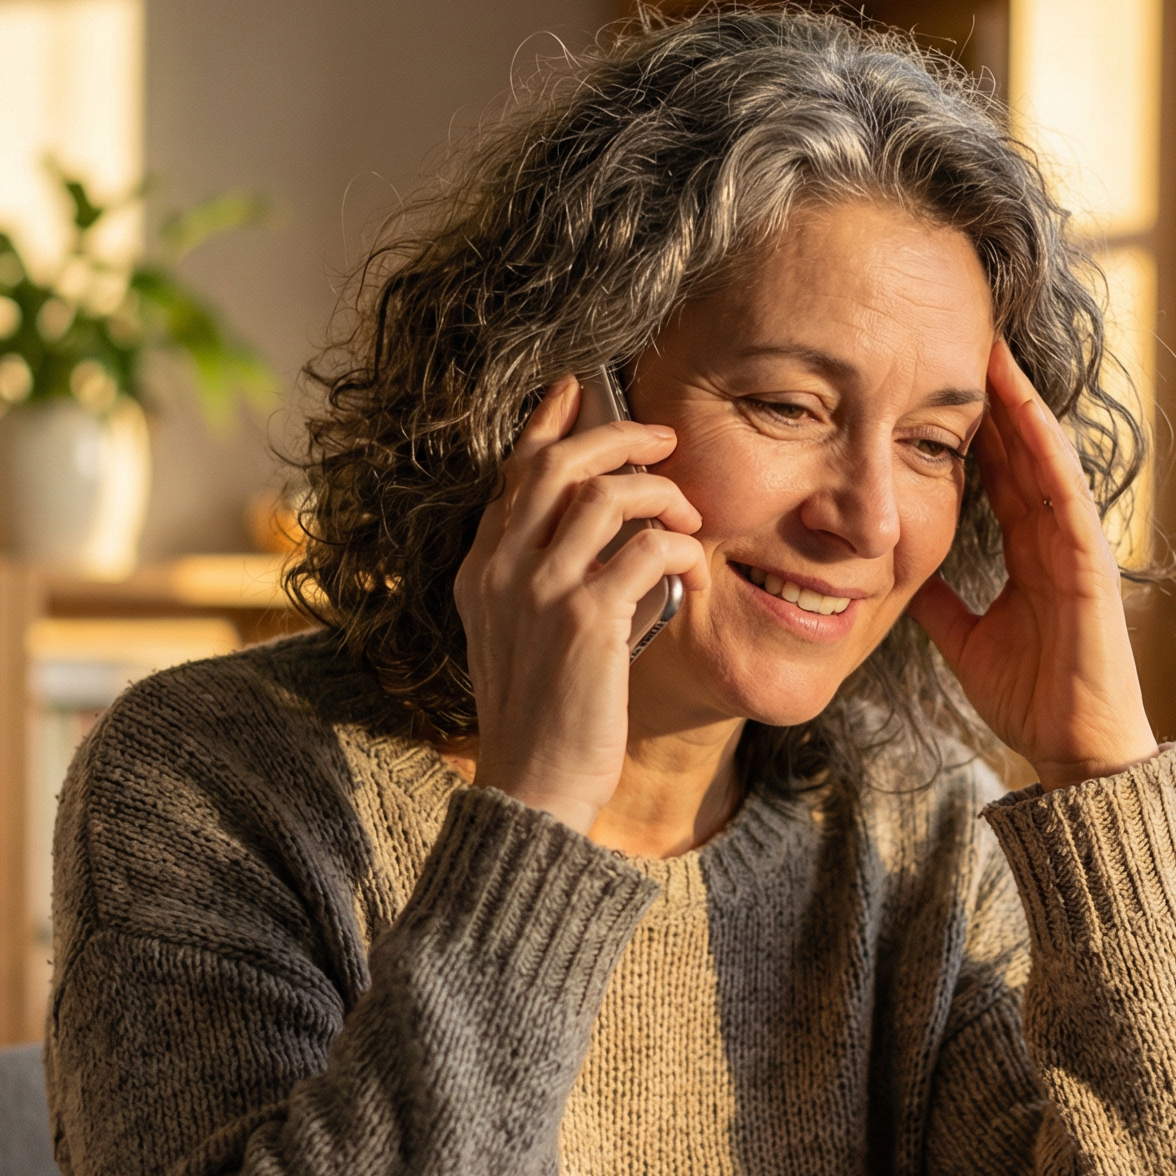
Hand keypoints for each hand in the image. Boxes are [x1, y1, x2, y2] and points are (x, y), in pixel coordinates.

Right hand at [453, 376, 705, 834]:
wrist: (533, 786)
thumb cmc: (541, 718)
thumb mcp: (521, 637)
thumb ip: (542, 580)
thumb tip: (610, 531)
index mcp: (480, 571)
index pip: (513, 474)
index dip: (548, 424)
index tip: (576, 389)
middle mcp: (501, 570)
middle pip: (557, 463)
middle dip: (618, 436)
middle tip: (663, 439)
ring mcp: (541, 592)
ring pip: (609, 495)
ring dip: (663, 494)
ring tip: (689, 516)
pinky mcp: (587, 620)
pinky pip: (650, 548)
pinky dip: (683, 549)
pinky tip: (695, 569)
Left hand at [908, 340, 1157, 788]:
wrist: (1072, 746)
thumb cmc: (1033, 698)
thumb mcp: (967, 641)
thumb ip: (942, 605)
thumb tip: (897, 579)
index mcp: (1029, 552)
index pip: (999, 474)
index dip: (973, 429)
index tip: (940, 383)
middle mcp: (1055, 538)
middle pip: (1021, 452)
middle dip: (996, 397)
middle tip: (966, 338)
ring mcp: (1076, 546)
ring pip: (1046, 459)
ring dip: (1023, 406)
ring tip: (995, 353)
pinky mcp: (1091, 563)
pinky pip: (1067, 496)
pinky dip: (1049, 453)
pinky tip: (1029, 415)